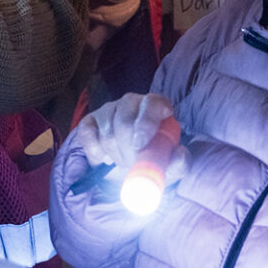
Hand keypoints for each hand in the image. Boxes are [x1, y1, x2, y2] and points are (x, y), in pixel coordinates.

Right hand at [56, 92, 188, 198]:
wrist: (132, 163)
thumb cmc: (155, 158)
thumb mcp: (171, 164)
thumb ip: (180, 162)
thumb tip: (180, 154)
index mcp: (155, 106)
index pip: (151, 104)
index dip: (145, 123)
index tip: (140, 145)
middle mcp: (131, 102)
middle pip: (124, 121)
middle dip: (128, 149)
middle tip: (133, 164)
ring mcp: (109, 109)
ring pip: (106, 131)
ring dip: (114, 154)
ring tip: (123, 161)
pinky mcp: (90, 120)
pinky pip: (86, 133)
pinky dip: (94, 150)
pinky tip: (102, 158)